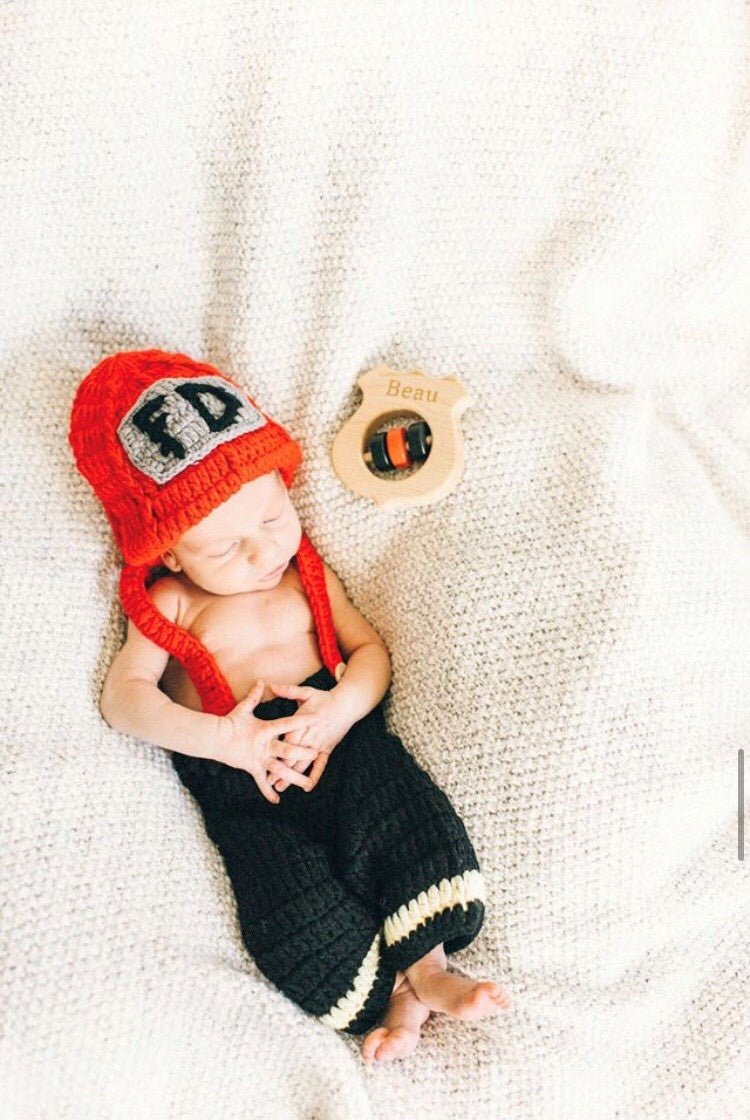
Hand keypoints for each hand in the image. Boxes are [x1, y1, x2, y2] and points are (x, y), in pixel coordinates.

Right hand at [217, 679, 317, 803]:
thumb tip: (261, 680)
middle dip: (301, 752)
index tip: (316, 718)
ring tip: (306, 784)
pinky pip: (262, 782)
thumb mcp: (243, 708)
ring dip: (292, 777)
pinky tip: (278, 800)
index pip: (287, 723)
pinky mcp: (252, 768)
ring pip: (279, 770)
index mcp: (265, 729)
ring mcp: (259, 759)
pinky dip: (268, 791)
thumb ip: (254, 696)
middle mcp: (264, 746)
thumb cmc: (230, 722)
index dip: (302, 720)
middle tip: (316, 753)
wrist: (213, 738)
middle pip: (286, 750)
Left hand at [265, 681, 353, 792]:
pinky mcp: (327, 749)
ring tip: (280, 787)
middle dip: (281, 768)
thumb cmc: (324, 698)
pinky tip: (307, 788)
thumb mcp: (307, 692)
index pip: (289, 738)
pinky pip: (321, 765)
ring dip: (292, 776)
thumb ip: (289, 691)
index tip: (263, 758)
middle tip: (268, 780)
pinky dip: (315, 777)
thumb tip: (272, 686)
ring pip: (304, 763)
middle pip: (294, 755)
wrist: (347, 705)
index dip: (277, 750)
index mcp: (303, 722)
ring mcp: (320, 745)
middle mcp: (311, 736)